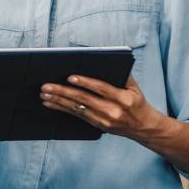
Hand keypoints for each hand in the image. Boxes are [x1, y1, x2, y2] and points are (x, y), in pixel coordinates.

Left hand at [40, 74, 161, 140]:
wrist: (144, 127)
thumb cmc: (137, 102)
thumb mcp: (135, 87)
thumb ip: (122, 74)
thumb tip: (105, 61)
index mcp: (123, 98)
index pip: (101, 88)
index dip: (85, 82)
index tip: (70, 77)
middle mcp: (113, 110)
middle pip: (84, 99)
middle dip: (63, 92)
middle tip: (47, 86)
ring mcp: (104, 120)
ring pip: (77, 108)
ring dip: (58, 100)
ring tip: (44, 94)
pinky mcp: (98, 125)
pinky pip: (77, 116)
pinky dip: (62, 108)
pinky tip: (51, 103)